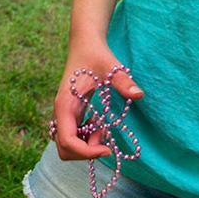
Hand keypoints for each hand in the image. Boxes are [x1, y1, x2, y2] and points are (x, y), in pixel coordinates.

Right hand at [50, 44, 143, 161]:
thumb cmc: (96, 55)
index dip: (86, 152)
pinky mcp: (68, 115)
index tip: (108, 149)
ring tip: (102, 128)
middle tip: (105, 135)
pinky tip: (98, 124)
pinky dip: (86, 138)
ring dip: (86, 145)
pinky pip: (72, 137)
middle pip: (64, 149)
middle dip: (86, 151)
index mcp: (65, 106)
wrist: (85, 45)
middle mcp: (59, 114)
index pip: (68, 141)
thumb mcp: (111, 67)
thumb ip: (123, 81)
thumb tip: (139, 95)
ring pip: (66, 145)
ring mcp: (62, 115)